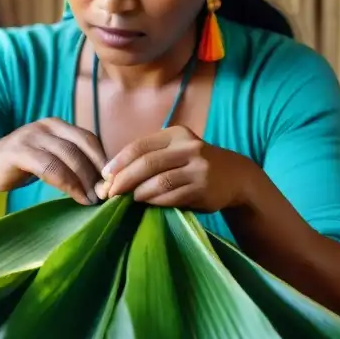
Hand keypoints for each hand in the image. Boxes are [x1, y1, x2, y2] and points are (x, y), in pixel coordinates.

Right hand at [0, 118, 106, 204]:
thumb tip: (103, 179)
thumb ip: (71, 159)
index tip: (113, 181)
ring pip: (69, 156)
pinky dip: (68, 184)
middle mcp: (47, 126)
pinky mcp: (20, 152)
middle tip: (107, 193)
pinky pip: (51, 167)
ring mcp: (32, 137)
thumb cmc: (22, 164)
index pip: (89, 138)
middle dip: (98, 171)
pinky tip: (78, 197)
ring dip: (86, 180)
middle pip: (83, 146)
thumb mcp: (50, 156)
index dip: (103, 159)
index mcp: (57, 125)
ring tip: (94, 199)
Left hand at [102, 125, 258, 211]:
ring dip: (137, 193)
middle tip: (109, 193)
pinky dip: (154, 202)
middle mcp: (189, 148)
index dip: (118, 162)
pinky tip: (146, 204)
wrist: (235, 176)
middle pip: (147, 164)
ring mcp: (198, 169)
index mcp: (176, 134)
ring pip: (159, 182)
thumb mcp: (175, 151)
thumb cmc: (193, 164)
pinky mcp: (203, 189)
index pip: (140, 146)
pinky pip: (172, 197)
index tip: (104, 176)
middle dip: (123, 180)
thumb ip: (148, 157)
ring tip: (126, 200)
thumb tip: (110, 176)